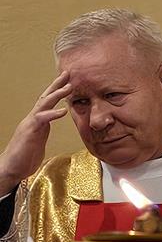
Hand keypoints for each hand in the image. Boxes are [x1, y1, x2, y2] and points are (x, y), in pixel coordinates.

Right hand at [0, 73, 70, 194]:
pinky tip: (62, 111)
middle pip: (45, 97)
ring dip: (56, 94)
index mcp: (37, 121)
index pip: (46, 102)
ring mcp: (30, 124)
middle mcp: (32, 119)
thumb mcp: (38, 140)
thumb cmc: (25, 157)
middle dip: (56, 85)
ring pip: (43, 104)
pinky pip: (41, 119)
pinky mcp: (30, 131)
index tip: (67, 81)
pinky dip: (52, 114)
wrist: (12, 168)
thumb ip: (43, 131)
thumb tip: (49, 127)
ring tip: (68, 87)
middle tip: (68, 74)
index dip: (56, 91)